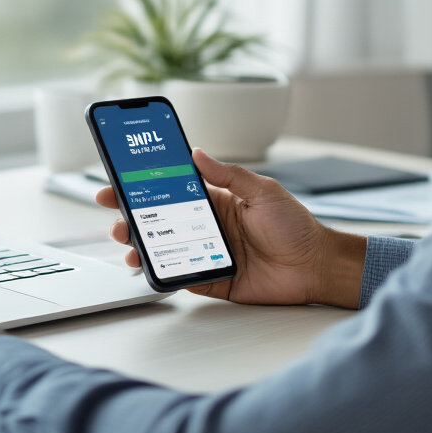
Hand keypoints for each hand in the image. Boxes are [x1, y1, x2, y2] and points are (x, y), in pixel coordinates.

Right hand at [97, 148, 365, 307]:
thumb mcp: (262, 191)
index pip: (171, 191)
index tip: (120, 180)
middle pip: (160, 221)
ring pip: (165, 250)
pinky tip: (151, 269)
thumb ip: (229, 174)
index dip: (144, 186)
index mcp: (216, 201)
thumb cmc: (295, 226)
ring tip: (128, 243)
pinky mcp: (214, 279)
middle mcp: (207, 227)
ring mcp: (208, 254)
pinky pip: (183, 277)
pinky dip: (165, 274)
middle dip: (132, 216)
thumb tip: (198, 153)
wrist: (316, 266)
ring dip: (143, 246)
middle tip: (115, 214)